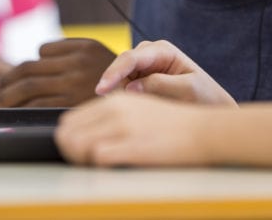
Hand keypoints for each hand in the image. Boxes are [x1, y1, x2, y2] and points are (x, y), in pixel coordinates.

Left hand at [0, 38, 115, 107]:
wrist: (143, 101)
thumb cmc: (119, 83)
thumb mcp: (100, 55)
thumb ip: (71, 51)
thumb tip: (37, 54)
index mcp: (83, 46)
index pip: (43, 51)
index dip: (26, 64)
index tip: (9, 79)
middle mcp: (77, 61)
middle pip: (28, 68)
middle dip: (2, 80)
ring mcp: (74, 82)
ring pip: (27, 86)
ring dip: (3, 95)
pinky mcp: (72, 103)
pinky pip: (37, 104)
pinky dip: (20, 107)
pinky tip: (10, 112)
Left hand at [55, 92, 213, 165]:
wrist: (203, 131)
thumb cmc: (172, 126)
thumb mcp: (138, 110)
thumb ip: (112, 117)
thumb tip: (84, 135)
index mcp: (114, 101)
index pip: (70, 120)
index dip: (70, 139)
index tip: (79, 153)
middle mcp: (115, 109)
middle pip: (67, 133)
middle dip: (69, 152)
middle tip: (83, 164)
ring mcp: (124, 127)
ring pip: (77, 144)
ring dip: (80, 161)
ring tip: (93, 169)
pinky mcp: (134, 145)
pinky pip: (98, 157)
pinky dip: (98, 167)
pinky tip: (109, 170)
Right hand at [96, 40, 236, 105]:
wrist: (212, 107)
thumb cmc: (205, 96)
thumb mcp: (188, 90)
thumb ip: (160, 85)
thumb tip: (130, 88)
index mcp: (163, 50)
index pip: (131, 58)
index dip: (114, 73)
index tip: (101, 89)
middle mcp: (149, 54)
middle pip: (121, 66)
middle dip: (115, 85)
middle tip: (119, 109)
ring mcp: (143, 67)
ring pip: (120, 79)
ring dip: (122, 94)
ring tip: (141, 111)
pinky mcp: (140, 81)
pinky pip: (124, 89)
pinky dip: (125, 100)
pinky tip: (135, 112)